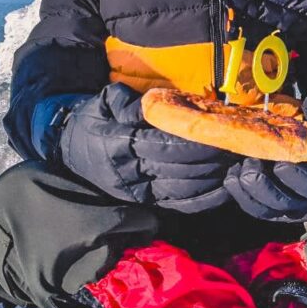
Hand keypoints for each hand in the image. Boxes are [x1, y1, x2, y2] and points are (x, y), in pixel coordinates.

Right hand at [59, 82, 236, 212]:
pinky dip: (205, 199)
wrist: (68, 148)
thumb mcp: (103, 102)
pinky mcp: (146, 201)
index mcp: (118, 146)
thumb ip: (128, 102)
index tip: (218, 132)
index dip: (192, 143)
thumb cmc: (90, 119)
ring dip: (212, 179)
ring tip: (236, 163)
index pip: (163, 147)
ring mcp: (139, 192)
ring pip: (183, 191)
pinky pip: (180, 205)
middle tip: (238, 146)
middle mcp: (130, 174)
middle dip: (210, 160)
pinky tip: (224, 187)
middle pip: (178, 170)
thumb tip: (157, 105)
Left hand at [224, 92, 306, 220]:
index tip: (279, 162)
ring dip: (247, 191)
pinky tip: (234, 175)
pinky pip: (258, 210)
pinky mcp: (280, 210)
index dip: (296, 176)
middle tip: (249, 163)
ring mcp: (297, 209)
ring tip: (238, 167)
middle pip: (286, 202)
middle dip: (263, 185)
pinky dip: (241, 195)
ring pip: (268, 210)